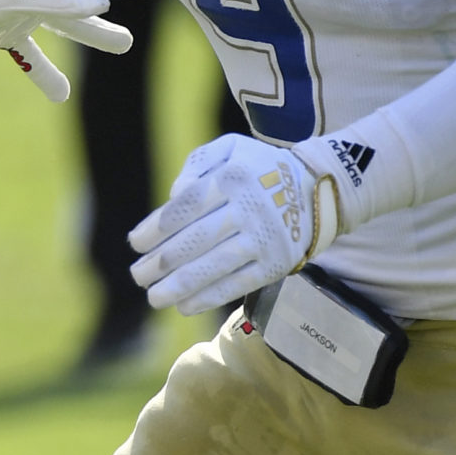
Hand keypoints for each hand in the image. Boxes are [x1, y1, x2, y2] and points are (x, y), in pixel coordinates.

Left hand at [129, 133, 349, 313]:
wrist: (320, 189)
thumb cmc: (260, 168)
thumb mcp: (231, 148)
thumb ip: (197, 164)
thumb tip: (173, 195)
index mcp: (233, 177)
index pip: (187, 206)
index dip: (157, 227)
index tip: (135, 243)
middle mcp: (249, 208)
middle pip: (197, 239)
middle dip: (162, 261)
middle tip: (137, 276)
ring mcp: (265, 238)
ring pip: (216, 265)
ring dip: (181, 285)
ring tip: (154, 298)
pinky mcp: (278, 263)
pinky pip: (240, 283)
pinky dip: (211, 296)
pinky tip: (185, 305)